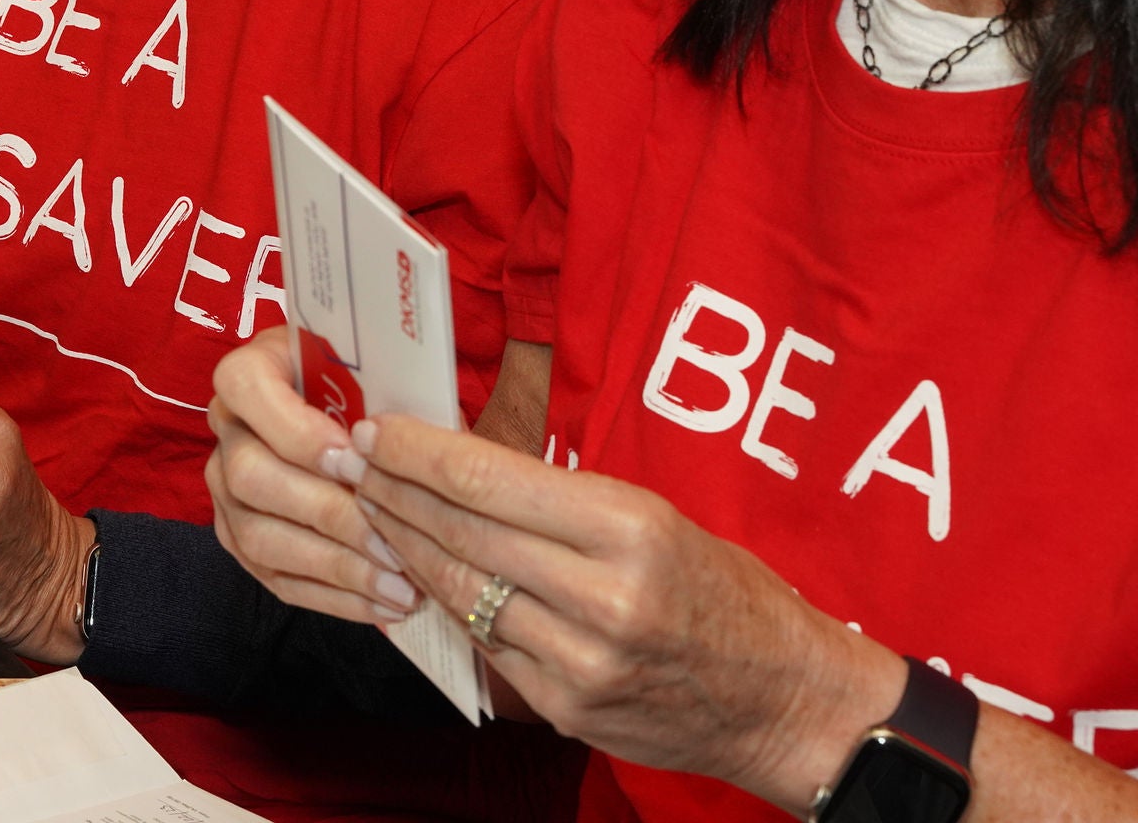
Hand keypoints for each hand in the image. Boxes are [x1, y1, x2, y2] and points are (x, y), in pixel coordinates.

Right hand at [205, 328, 423, 626]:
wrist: (358, 425)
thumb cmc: (376, 395)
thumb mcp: (384, 381)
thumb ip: (390, 406)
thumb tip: (418, 450)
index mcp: (251, 371)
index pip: (244, 387)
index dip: (293, 427)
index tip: (352, 457)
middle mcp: (227, 429)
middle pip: (248, 474)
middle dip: (325, 512)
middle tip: (389, 541)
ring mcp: (226, 490)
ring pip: (259, 536)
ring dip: (335, 566)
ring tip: (399, 586)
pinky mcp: (240, 539)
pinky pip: (276, 578)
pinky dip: (334, 597)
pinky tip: (383, 604)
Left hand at [345, 413, 901, 806]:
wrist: (787, 700)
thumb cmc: (726, 592)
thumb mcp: (657, 517)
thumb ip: (563, 498)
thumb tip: (464, 465)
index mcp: (630, 529)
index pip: (490, 481)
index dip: (418, 452)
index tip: (376, 429)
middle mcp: (603, 596)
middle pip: (463, 533)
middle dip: (396, 492)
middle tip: (351, 461)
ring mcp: (581, 661)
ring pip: (462, 592)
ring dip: (406, 547)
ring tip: (371, 510)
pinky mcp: (568, 708)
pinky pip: (488, 645)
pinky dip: (450, 604)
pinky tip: (422, 574)